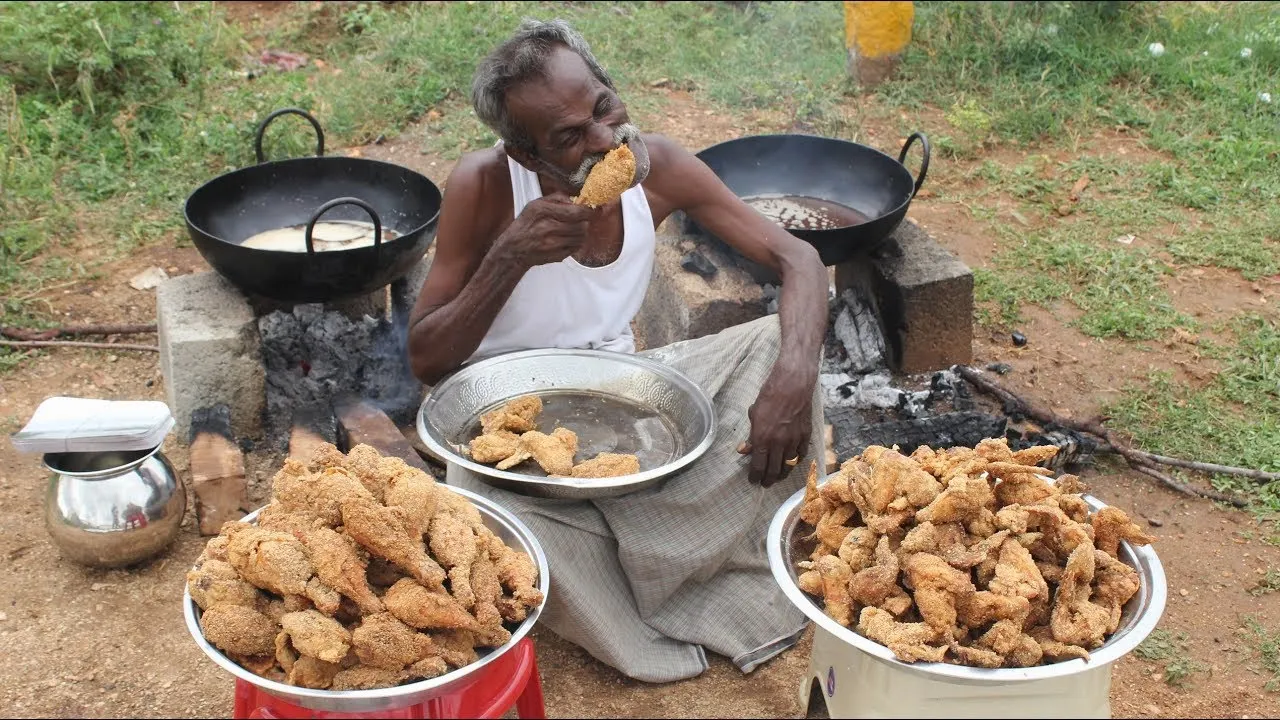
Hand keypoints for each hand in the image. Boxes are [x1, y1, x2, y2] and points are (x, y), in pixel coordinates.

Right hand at [494, 193, 593, 266]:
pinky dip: (576, 242)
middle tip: (581, 220)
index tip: (592, 209)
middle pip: (581, 225)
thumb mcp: (535, 204)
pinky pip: (576, 248)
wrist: (514, 250)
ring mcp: (552, 244)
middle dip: (585, 222)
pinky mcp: (557, 256)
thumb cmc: (526, 225)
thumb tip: (577, 200)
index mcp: (542, 211)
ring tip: (572, 229)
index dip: (588, 211)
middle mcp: (547, 228)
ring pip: (581, 237)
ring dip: (581, 233)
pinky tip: (566, 239)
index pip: (575, 212)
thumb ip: (557, 198)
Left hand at [738, 370, 813, 486]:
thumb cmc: (769, 396)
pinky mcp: (805, 436)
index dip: (755, 476)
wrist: (792, 385)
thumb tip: (744, 450)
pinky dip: (796, 461)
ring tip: (778, 477)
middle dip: (768, 479)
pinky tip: (792, 463)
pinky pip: (801, 455)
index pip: (758, 466)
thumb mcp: (754, 415)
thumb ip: (751, 435)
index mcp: (762, 438)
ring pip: (789, 466)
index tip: (753, 481)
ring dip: (782, 474)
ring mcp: (794, 441)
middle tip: (765, 484)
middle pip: (774, 470)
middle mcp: (778, 443)